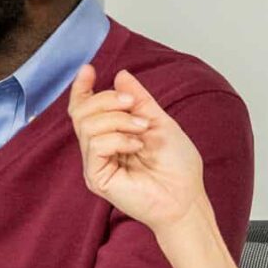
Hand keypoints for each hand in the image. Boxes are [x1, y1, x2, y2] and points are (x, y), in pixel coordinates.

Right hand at [67, 65, 206, 238]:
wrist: (186, 197)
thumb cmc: (177, 166)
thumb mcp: (158, 121)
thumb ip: (138, 100)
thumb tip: (121, 74)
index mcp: (109, 136)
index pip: (84, 110)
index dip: (81, 89)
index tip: (89, 70)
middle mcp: (97, 150)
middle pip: (81, 112)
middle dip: (106, 100)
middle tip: (131, 104)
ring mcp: (95, 164)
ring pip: (87, 125)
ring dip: (117, 119)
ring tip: (142, 129)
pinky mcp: (97, 178)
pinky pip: (95, 145)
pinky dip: (118, 138)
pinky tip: (136, 146)